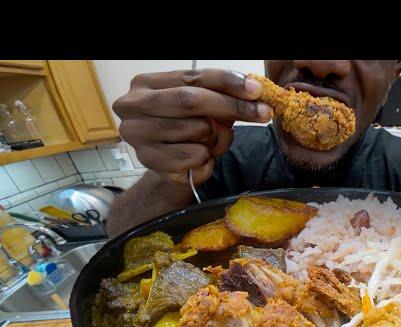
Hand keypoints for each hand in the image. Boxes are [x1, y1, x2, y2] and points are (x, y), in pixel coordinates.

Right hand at [112, 69, 271, 185]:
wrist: (171, 170)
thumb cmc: (187, 133)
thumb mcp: (204, 108)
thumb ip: (222, 95)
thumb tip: (253, 90)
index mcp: (145, 84)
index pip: (192, 77)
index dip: (227, 82)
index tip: (255, 90)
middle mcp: (133, 106)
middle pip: (190, 100)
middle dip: (231, 106)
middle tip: (261, 113)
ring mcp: (138, 134)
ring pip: (196, 129)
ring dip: (217, 138)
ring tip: (210, 143)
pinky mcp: (149, 160)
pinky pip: (194, 155)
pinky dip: (207, 158)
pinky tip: (199, 157)